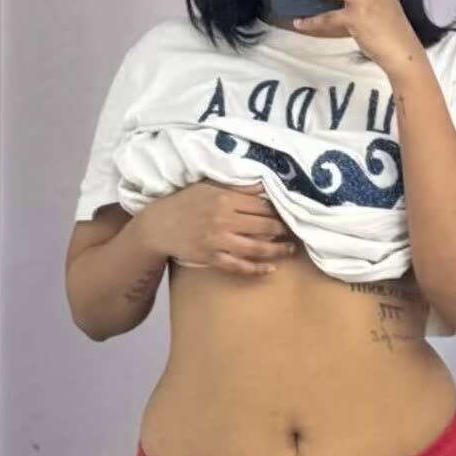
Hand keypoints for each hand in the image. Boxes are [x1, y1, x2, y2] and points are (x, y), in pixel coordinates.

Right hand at [140, 180, 299, 274]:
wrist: (158, 226)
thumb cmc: (184, 203)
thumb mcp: (208, 186)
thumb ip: (237, 186)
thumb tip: (264, 185)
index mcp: (225, 198)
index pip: (261, 204)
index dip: (278, 210)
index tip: (290, 213)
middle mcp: (224, 219)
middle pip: (264, 225)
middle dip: (283, 230)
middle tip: (297, 232)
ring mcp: (219, 241)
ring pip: (256, 247)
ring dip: (277, 250)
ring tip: (290, 250)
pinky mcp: (213, 258)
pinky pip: (239, 266)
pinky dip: (256, 269)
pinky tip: (270, 269)